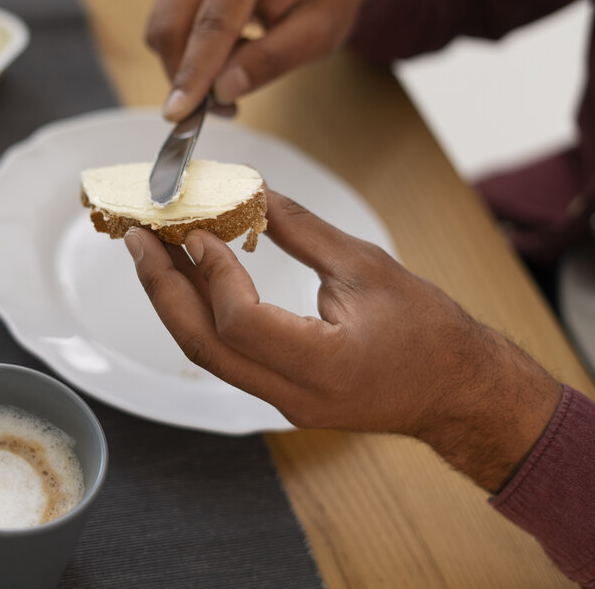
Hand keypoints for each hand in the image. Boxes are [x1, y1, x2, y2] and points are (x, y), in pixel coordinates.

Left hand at [124, 189, 561, 491]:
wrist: (457, 392)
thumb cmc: (430, 333)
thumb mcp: (367, 268)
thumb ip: (301, 231)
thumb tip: (252, 192)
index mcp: (324, 366)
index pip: (240, 323)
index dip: (212, 273)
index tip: (197, 230)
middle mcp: (293, 394)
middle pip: (203, 345)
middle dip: (162, 288)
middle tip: (137, 237)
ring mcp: (282, 403)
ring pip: (207, 354)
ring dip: (174, 300)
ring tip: (151, 253)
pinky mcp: (280, 396)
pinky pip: (226, 357)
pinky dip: (202, 315)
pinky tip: (190, 279)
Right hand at [146, 0, 386, 120]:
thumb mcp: (316, 35)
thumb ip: (269, 62)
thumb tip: (222, 90)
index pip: (211, 26)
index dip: (193, 73)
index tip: (178, 113)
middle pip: (172, 27)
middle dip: (186, 77)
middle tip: (224, 107)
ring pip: (161, 30)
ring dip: (185, 68)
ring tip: (229, 81)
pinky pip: (167, 25)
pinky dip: (186, 54)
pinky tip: (221, 59)